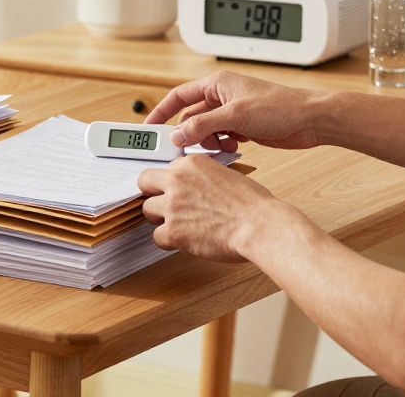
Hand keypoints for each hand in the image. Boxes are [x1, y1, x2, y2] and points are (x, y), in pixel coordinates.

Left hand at [137, 154, 284, 261]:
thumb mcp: (226, 175)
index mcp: (191, 164)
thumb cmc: (253, 204)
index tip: (173, 191)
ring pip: (147, 210)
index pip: (165, 169)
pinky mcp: (172, 231)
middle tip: (162, 204)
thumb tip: (198, 186)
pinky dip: (167, 241)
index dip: (169, 182)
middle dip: (152, 193)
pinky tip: (182, 241)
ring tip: (177, 225)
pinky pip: (156, 237)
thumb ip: (204, 178)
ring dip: (160, 218)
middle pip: (144, 182)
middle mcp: (177, 181)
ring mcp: (172, 206)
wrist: (259, 225)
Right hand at [145, 71, 326, 151]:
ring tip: (218, 147)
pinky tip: (232, 148)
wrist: (311, 120)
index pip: (178, 96)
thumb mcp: (234, 116)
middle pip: (191, 117)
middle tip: (182, 150)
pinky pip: (220, 138)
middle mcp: (222, 96)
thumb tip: (177, 135)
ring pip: (205, 130)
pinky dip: (221, 146)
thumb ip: (202, 125)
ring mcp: (232, 112)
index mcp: (216, 84)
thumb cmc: (280, 107)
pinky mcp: (243, 127)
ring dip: (207, 142)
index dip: (162, 111)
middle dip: (188, 134)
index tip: (149, 128)